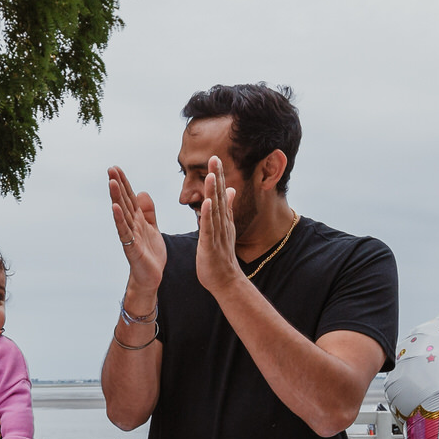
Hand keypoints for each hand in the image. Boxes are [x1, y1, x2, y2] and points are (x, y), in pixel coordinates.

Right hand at [108, 166, 166, 311]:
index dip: (124, 182)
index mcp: (137, 219)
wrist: (151, 277)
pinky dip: (119, 219)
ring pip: (122, 213)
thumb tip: (141, 192)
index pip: (129, 197)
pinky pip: (125, 231)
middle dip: (118, 185)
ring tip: (111, 182)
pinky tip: (115, 208)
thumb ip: (148, 211)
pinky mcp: (132, 247)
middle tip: (110, 169)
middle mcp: (131, 225)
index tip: (116, 167)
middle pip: (123, 201)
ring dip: (116, 197)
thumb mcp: (152, 227)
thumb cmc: (150, 254)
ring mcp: (130, 235)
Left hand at [192, 155, 239, 295]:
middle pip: (220, 197)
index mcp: (223, 219)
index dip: (219, 176)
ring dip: (214, 193)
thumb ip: (228, 209)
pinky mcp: (210, 245)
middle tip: (215, 158)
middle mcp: (222, 224)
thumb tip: (231, 190)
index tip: (216, 158)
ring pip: (215, 210)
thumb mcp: (225, 228)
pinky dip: (208, 216)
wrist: (226, 280)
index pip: (221, 194)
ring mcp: (217, 234)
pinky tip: (206, 203)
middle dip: (218, 178)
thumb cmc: (222, 255)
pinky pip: (208, 229)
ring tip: (213, 175)